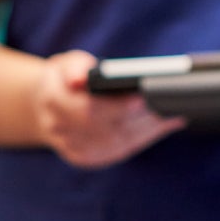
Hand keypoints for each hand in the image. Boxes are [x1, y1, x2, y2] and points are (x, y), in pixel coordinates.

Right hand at [34, 50, 183, 167]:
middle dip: (141, 117)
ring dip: (149, 129)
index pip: (89, 109)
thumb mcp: (66, 63)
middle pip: (108, 128)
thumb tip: (81, 78)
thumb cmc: (65, 78)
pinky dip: (144, 137)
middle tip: (169, 104)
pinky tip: (163, 124)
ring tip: (174, 112)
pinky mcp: (85, 158)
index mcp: (52, 100)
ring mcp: (72, 147)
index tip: (143, 98)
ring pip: (117, 142)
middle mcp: (59, 128)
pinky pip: (119, 150)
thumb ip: (75, 67)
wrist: (45, 106)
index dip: (117, 107)